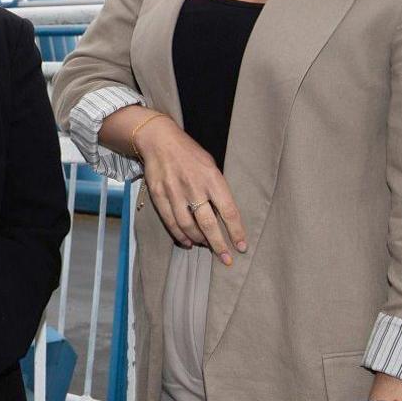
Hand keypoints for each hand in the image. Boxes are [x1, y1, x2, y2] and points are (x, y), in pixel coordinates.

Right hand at [122, 111, 247, 263]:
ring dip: (199, 241)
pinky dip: (179, 235)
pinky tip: (187, 242)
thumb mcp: (210, 166)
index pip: (228, 211)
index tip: (242, 247)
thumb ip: (217, 189)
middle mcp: (194, 187)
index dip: (236, 231)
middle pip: (208, 223)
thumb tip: (223, 215)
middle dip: (219, 244)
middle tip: (226, 259)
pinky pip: (171, 222)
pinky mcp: (159, 195)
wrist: (159, 141)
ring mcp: (175, 192)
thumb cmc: (190, 154)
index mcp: (212, 178)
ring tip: (205, 246)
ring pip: (188, 226)